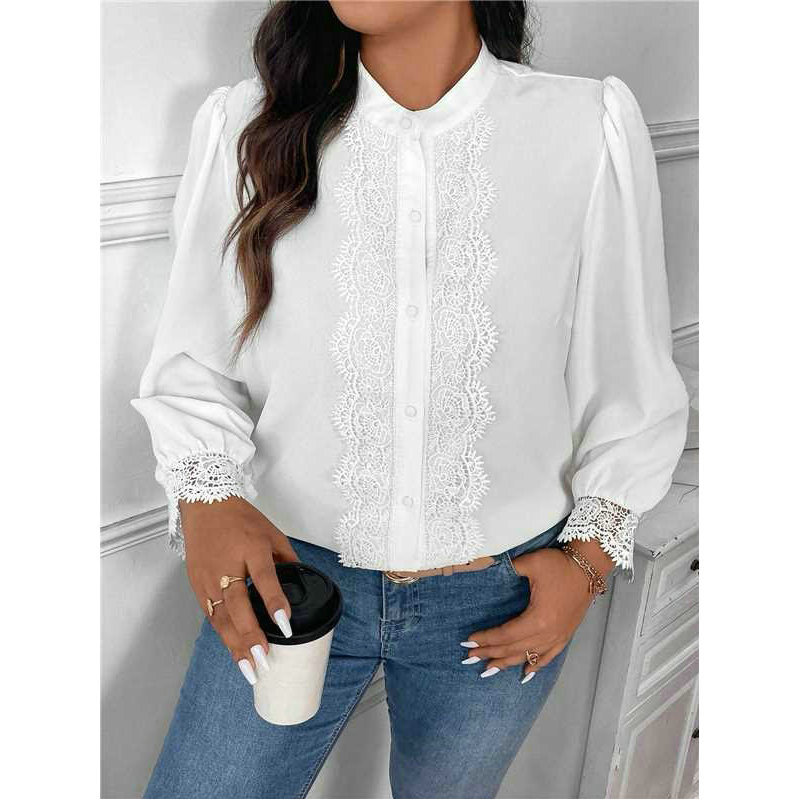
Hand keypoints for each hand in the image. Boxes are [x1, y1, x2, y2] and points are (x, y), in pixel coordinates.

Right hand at [181, 496, 298, 684]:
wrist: (205, 505)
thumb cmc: (240, 518)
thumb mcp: (272, 533)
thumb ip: (287, 560)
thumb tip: (302, 582)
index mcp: (251, 547)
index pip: (264, 578)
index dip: (274, 602)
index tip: (285, 625)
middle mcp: (227, 565)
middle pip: (237, 605)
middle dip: (250, 636)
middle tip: (263, 661)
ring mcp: (208, 577)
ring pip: (221, 617)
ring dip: (235, 644)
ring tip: (249, 668)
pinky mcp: (196, 584)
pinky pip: (211, 614)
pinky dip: (223, 634)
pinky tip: (234, 650)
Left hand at [463, 545, 606, 681]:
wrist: (589, 568)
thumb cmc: (559, 565)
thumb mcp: (532, 563)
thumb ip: (509, 568)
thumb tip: (488, 566)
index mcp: (537, 619)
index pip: (505, 635)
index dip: (486, 639)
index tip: (468, 641)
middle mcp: (548, 634)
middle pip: (513, 648)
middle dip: (490, 653)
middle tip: (469, 658)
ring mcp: (558, 637)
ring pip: (528, 656)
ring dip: (507, 663)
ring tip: (488, 669)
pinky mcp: (566, 635)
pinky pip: (549, 657)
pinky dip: (536, 666)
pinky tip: (525, 674)